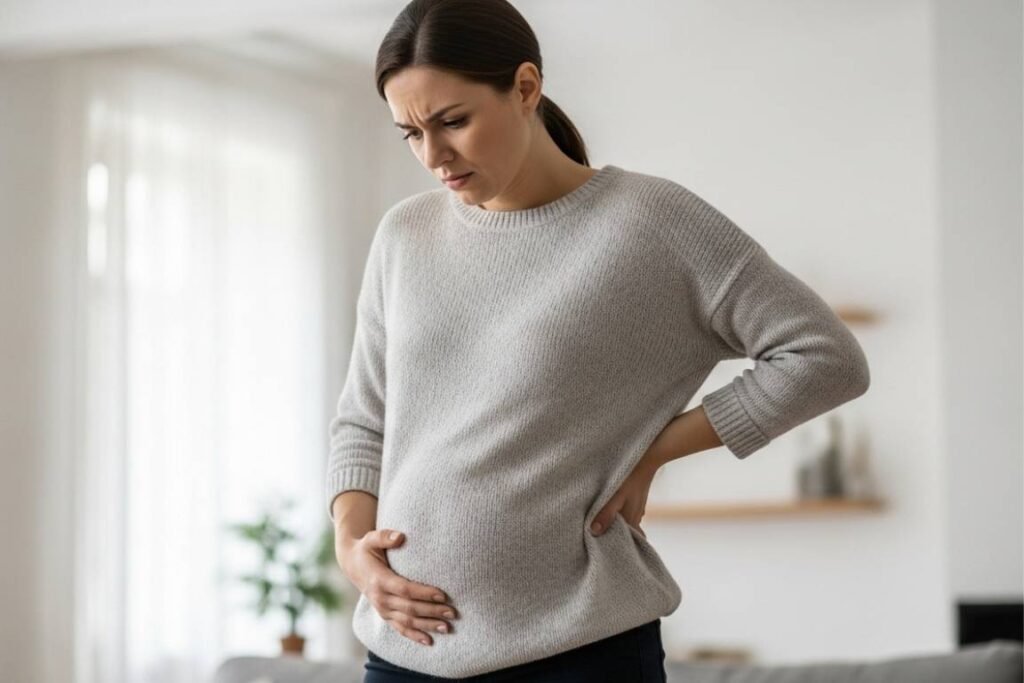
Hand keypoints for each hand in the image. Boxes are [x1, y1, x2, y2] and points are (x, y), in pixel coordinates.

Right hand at [336, 528, 458, 645]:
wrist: (352, 565)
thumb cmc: (366, 549)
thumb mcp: (371, 539)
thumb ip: (385, 536)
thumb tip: (400, 537)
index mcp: (379, 580)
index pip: (405, 589)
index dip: (424, 593)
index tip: (442, 595)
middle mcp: (380, 598)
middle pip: (410, 608)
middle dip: (432, 611)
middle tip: (453, 612)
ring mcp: (382, 609)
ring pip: (407, 622)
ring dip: (428, 626)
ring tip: (447, 627)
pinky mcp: (384, 615)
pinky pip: (400, 629)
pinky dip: (414, 636)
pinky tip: (429, 641)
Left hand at [590, 452, 660, 538]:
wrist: (648, 457)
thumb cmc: (631, 477)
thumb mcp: (616, 496)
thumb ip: (606, 514)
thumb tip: (594, 532)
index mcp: (632, 520)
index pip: (628, 540)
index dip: (616, 544)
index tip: (602, 546)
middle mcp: (636, 516)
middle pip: (625, 531)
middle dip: (612, 533)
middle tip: (596, 535)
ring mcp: (636, 507)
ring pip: (624, 520)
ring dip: (613, 521)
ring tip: (597, 521)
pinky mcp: (634, 497)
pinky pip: (625, 510)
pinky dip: (617, 512)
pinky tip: (607, 506)